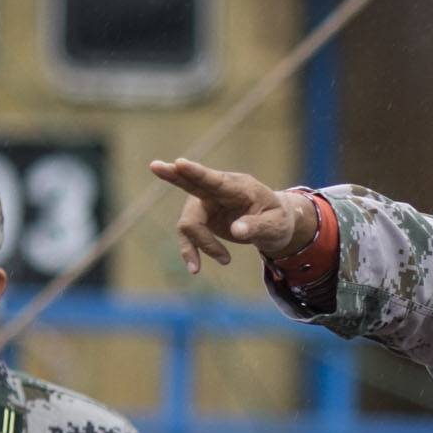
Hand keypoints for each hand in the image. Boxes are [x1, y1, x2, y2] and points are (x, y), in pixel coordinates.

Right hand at [151, 157, 311, 273]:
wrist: (274, 224)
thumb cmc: (277, 219)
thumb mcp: (275, 225)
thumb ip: (257, 227)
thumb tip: (237, 231)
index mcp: (238, 187)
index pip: (214, 179)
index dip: (196, 172)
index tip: (179, 163)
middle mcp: (217, 191)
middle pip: (190, 184)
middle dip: (173, 176)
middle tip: (154, 165)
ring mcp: (206, 203)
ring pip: (190, 223)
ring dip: (203, 244)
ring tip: (226, 260)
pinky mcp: (201, 218)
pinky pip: (188, 235)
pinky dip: (191, 251)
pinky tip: (195, 269)